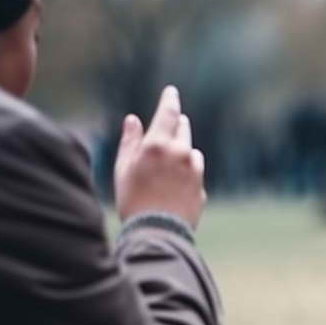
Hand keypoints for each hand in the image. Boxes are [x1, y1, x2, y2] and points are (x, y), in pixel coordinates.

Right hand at [114, 85, 205, 227]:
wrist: (157, 233)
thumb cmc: (133, 200)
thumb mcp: (123, 169)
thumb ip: (130, 142)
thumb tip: (133, 120)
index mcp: (158, 145)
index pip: (168, 113)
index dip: (170, 100)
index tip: (172, 91)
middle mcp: (180, 153)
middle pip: (183, 129)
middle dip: (178, 124)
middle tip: (175, 121)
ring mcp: (195, 171)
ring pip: (191, 151)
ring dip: (183, 150)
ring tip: (170, 160)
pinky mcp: (201, 187)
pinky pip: (195, 172)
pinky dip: (188, 171)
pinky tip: (176, 182)